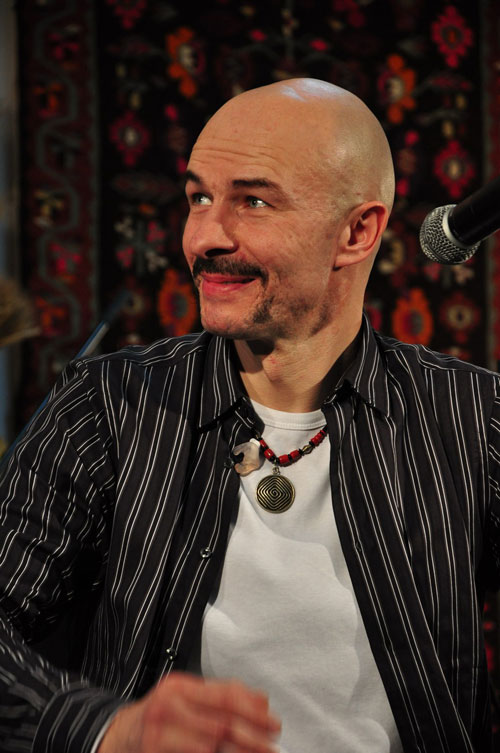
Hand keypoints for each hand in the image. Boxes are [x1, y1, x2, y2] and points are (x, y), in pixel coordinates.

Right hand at [97, 671, 280, 752]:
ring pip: (210, 747)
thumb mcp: (186, 699)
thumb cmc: (160, 718)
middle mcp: (169, 705)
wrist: (119, 737)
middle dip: (253, 738)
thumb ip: (219, 698)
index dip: (254, 711)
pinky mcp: (154, 752)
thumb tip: (262, 702)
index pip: (226, 695)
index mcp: (181, 686)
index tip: (274, 723)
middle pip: (221, 723)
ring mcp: (159, 732)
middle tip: (273, 747)